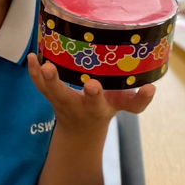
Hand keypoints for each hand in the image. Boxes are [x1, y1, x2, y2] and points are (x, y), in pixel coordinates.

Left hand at [27, 53, 155, 131]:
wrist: (81, 128)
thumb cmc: (107, 108)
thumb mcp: (124, 107)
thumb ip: (138, 100)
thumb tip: (152, 87)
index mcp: (96, 108)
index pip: (97, 103)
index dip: (95, 95)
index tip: (93, 85)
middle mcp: (75, 105)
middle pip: (63, 96)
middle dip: (56, 84)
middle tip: (50, 70)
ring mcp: (60, 100)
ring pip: (47, 90)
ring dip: (40, 77)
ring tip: (38, 61)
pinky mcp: (49, 94)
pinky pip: (38, 84)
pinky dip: (33, 72)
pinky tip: (32, 56)